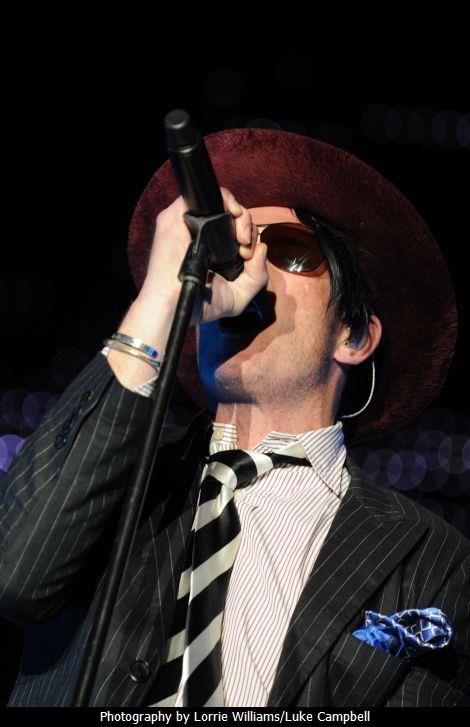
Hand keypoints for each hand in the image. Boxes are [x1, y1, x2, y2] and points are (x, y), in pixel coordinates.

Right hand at [138, 187, 267, 324]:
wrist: (177, 305)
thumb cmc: (202, 305)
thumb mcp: (239, 295)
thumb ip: (257, 276)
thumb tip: (262, 248)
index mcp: (214, 249)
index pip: (237, 230)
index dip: (249, 238)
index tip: (248, 256)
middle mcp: (202, 233)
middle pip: (232, 215)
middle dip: (248, 228)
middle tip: (245, 248)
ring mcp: (189, 223)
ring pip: (221, 202)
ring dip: (240, 215)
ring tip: (241, 238)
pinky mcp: (176, 216)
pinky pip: (203, 194)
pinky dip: (225, 199)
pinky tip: (233, 215)